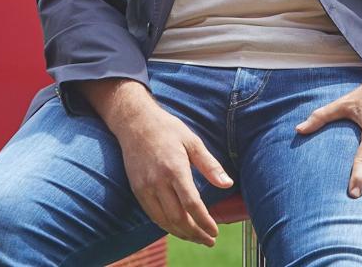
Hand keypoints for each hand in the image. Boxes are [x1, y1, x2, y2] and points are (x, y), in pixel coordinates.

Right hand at [79, 79, 233, 245]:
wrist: (134, 122)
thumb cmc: (167, 129)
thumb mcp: (192, 141)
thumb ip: (210, 165)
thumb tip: (227, 184)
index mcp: (174, 168)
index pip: (192, 204)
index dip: (205, 222)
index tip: (215, 231)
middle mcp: (158, 181)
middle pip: (178, 218)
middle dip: (195, 234)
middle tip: (209, 240)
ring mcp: (145, 187)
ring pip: (164, 221)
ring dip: (182, 234)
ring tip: (197, 238)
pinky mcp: (137, 189)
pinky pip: (152, 215)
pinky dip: (166, 226)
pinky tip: (178, 228)